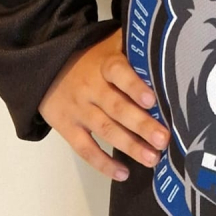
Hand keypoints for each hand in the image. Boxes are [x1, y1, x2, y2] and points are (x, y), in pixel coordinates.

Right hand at [38, 28, 170, 181]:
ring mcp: (78, 110)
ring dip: (130, 147)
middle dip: (141, 125)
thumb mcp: (111, 43)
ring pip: (105, 130)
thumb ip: (135, 46)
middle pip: (117, 107)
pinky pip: (85, 149)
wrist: (46, 66)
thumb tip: (169, 45)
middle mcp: (91, 88)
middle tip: (163, 139)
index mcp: (104, 64)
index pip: (119, 73)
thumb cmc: (91, 56)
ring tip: (152, 159)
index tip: (151, 100)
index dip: (134, 85)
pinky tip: (123, 173)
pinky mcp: (67, 128)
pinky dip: (103, 163)